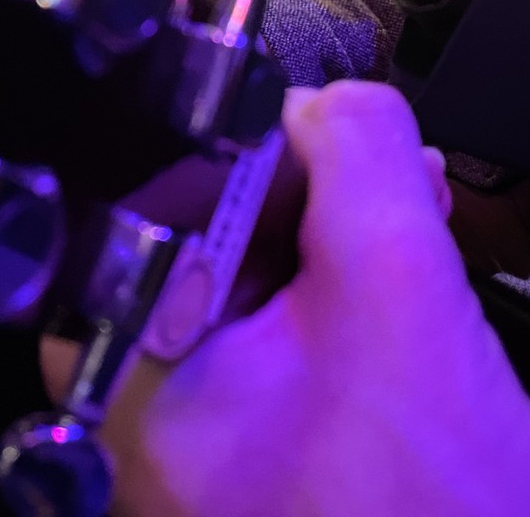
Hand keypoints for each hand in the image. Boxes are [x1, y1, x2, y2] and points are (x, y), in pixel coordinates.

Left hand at [94, 83, 529, 516]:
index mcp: (120, 360)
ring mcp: (176, 417)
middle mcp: (123, 390)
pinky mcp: (232, 433)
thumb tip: (332, 96)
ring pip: (248, 268)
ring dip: (333, 226)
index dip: (262, 138)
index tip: (330, 129)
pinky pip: (271, 325)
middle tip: (386, 166)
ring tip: (409, 204)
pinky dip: (334, 285)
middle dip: (311, 183)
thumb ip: (358, 157)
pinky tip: (392, 267)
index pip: (167, 185)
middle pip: (207, 222)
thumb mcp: (399, 298)